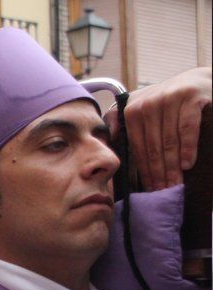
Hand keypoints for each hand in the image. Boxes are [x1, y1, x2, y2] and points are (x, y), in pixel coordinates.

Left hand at [106, 67, 211, 189]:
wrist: (197, 81)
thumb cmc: (167, 102)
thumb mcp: (142, 109)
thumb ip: (122, 123)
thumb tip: (109, 141)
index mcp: (131, 111)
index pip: (137, 148)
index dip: (144, 171)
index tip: (150, 189)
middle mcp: (147, 104)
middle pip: (153, 147)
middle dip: (159, 173)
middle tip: (164, 191)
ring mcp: (168, 99)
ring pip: (169, 141)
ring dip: (173, 166)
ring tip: (175, 184)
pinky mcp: (190, 98)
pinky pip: (187, 128)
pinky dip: (188, 148)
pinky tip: (187, 165)